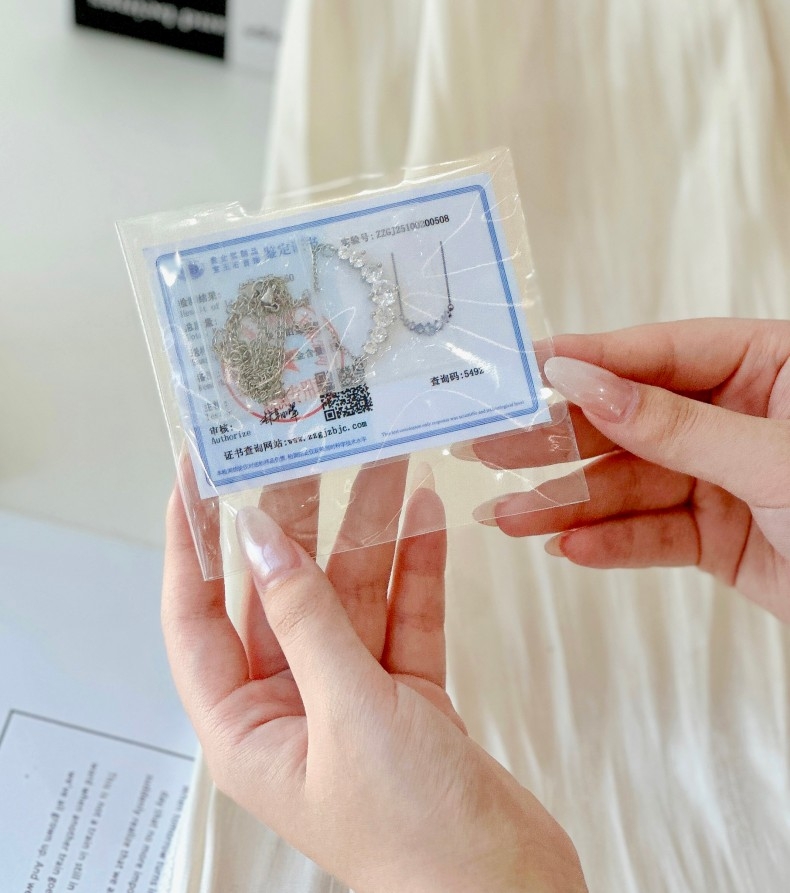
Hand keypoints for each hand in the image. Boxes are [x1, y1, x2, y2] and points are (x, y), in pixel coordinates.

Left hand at [163, 460, 586, 892]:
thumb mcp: (349, 712)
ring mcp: (353, 700)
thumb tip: (262, 540)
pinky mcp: (408, 697)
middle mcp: (292, 708)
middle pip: (283, 593)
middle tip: (308, 451)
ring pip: (351, 597)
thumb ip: (307, 618)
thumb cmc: (415, 838)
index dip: (190, 543)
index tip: (196, 477)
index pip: (196, 616)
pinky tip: (425, 518)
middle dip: (299, 521)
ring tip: (387, 464)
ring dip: (370, 533)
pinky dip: (416, 569)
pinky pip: (404, 617)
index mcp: (247, 727)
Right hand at [467, 319, 789, 621]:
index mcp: (769, 366)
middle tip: (490, 445)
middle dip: (561, 440)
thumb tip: (588, 382)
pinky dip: (613, 544)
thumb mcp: (772, 457)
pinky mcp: (721, 538)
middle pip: (633, 420)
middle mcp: (740, 416)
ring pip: (634, 485)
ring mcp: (727, 478)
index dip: (593, 361)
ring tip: (512, 518)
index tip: (528, 368)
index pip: (662, 353)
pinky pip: (655, 534)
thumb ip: (674, 423)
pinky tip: (568, 548)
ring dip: (571, 504)